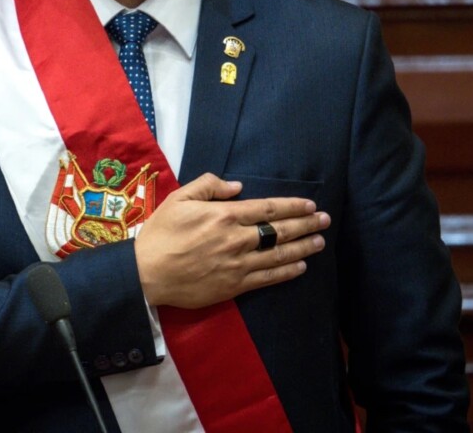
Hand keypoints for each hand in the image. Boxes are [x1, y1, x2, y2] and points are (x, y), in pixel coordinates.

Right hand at [134, 172, 329, 308]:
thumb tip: (238, 187)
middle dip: (305, 224)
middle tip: (325, 220)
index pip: (267, 208)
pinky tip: (301, 267)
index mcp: (223, 215)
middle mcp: (236, 239)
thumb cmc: (161, 233)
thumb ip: (208, 186)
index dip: (292, 206)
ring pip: (278, 255)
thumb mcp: (179, 198)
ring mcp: (237, 264)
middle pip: (279, 230)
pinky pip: (267, 278)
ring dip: (303, 247)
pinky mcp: (234, 286)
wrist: (147, 273)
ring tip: (320, 241)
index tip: (310, 205)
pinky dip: (287, 272)